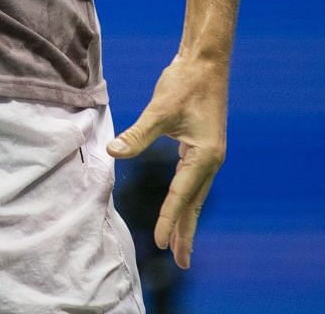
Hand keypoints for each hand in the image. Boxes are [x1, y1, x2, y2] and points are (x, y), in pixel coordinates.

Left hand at [108, 55, 228, 268]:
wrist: (206, 61)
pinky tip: (181, 208)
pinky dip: (186, 199)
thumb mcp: (160, 109)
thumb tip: (113, 152)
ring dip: (186, 218)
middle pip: (194, 203)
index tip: (159, 243)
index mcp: (204, 155)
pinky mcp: (203, 147)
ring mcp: (209, 154)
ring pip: (195, 194)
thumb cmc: (184, 82)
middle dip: (186, 232)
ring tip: (179, 245)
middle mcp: (211, 159)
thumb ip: (137, 134)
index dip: (168, 219)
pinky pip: (193, 181)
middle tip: (182, 262)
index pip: (182, 195)